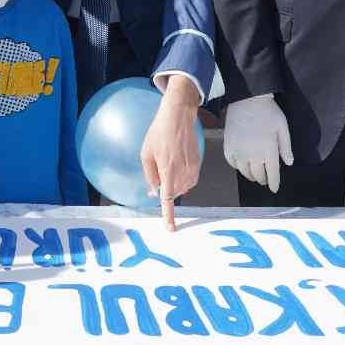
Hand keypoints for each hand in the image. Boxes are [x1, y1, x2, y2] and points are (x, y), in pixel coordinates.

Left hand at [140, 79, 203, 230]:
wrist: (178, 116)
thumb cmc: (158, 132)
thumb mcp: (146, 153)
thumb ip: (149, 174)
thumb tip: (153, 191)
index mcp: (167, 168)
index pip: (168, 198)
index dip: (169, 215)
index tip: (171, 228)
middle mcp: (182, 170)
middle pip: (175, 192)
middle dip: (167, 192)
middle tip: (157, 178)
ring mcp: (192, 166)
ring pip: (184, 187)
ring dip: (176, 186)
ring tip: (167, 168)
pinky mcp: (198, 162)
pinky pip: (191, 179)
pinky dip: (184, 180)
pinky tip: (177, 169)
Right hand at [223, 94, 293, 192]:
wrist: (247, 99)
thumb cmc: (268, 112)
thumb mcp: (282, 128)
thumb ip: (286, 147)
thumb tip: (289, 163)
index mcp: (268, 150)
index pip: (272, 174)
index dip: (273, 184)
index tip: (274, 189)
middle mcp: (253, 155)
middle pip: (258, 175)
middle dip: (263, 179)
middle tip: (265, 179)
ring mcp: (239, 152)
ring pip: (245, 172)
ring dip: (251, 175)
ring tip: (254, 174)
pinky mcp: (228, 147)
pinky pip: (232, 163)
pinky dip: (238, 167)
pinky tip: (242, 164)